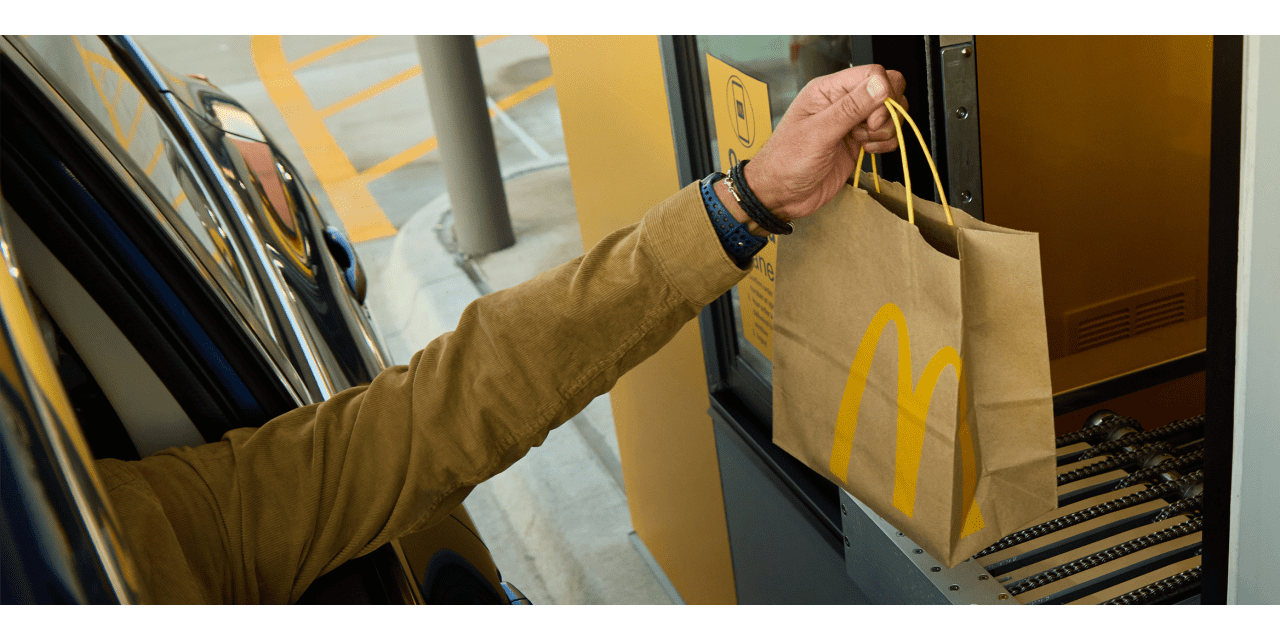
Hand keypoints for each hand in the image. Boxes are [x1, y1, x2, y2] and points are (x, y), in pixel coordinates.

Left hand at [742, 64, 906, 220]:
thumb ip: (851, 108)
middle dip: (888, 112)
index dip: (882, 93)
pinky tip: (867, 151)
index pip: (872, 74)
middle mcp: (842, 102)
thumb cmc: (786, 162)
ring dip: (886, 130)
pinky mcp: (859, 142)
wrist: (780, 195)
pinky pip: (887, 134)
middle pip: (887, 90)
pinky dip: (885, 143)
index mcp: (828, 90)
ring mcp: (852, 123)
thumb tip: (881, 85)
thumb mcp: (819, 133)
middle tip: (868, 131)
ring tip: (863, 143)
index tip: (873, 119)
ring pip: (890, 113)